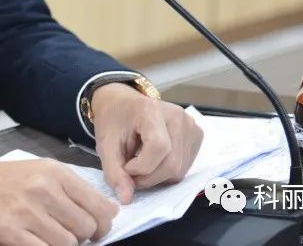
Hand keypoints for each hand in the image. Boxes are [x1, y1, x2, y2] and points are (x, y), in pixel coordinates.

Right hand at [0, 155, 117, 245]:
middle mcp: (43, 189)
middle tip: (67, 236)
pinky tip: (32, 242)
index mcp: (53, 172)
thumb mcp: (33, 171)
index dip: (102, 224)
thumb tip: (100, 214)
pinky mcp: (10, 234)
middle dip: (82, 238)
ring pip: (68, 244)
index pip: (101, 206)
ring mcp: (26, 213)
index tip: (94, 229)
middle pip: (87, 228)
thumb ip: (65, 189)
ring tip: (44, 237)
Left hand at [90, 83, 203, 203]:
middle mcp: (178, 116)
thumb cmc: (113, 121)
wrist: (123, 103)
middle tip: (130, 170)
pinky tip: (154, 159)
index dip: (141, 167)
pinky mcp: (197, 135)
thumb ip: (114, 171)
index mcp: (151, 110)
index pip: (158, 147)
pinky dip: (167, 172)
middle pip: (171, 164)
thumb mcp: (105, 144)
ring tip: (140, 162)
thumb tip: (126, 198)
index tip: (125, 166)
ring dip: (157, 176)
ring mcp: (191, 125)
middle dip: (148, 177)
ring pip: (179, 170)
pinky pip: (185, 167)